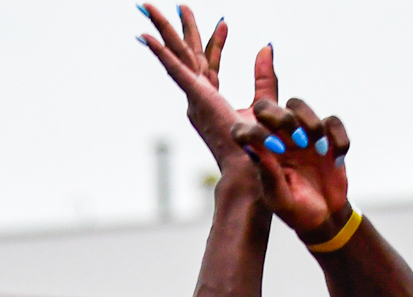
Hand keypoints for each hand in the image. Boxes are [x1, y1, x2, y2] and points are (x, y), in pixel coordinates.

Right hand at [137, 5, 277, 170]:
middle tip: (178, 5)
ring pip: (176, 54)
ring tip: (148, 7)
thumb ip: (265, 75)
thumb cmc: (258, 146)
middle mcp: (198, 96)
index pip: (210, 64)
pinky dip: (159, 52)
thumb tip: (266, 46)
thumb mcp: (264, 101)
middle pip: (187, 54)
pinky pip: (175, 68)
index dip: (216, 41)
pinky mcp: (196, 96)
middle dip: (180, 28)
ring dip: (162, 30)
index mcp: (210, 99)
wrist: (252, 165)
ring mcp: (194, 96)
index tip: (225, 22)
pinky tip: (146, 36)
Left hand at [231, 99, 351, 239]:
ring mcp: (300, 135)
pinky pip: (331, 120)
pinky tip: (338, 159)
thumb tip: (256, 149)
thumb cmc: (295, 210)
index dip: (254, 132)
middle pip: (266, 107)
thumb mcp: (279, 199)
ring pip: (296, 104)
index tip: (275, 150)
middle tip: (297, 140)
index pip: (243, 130)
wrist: (324, 217)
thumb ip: (269, 175)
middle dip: (280, 117)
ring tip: (317, 149)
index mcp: (259, 154)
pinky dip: (338, 137)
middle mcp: (276, 140)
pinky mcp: (326, 136)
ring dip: (309, 122)